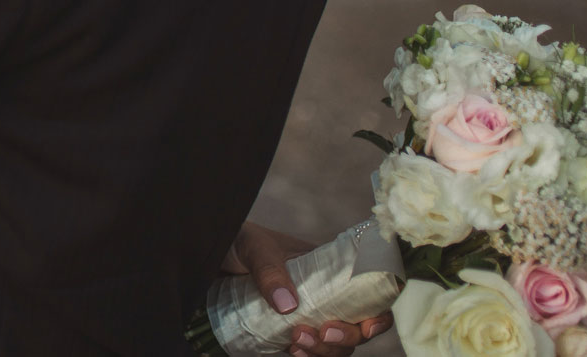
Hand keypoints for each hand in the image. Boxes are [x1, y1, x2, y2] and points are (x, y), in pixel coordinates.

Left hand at [226, 221, 392, 356]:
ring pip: (334, 345)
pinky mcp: (286, 331)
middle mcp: (323, 294)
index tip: (366, 326)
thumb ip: (269, 271)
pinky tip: (292, 352)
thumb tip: (289, 305)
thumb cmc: (236, 241)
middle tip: (320, 334)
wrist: (208, 253)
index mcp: (327, 268)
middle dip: (345, 338)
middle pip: (355, 327)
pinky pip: (309, 352)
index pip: (368, 293)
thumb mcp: (253, 247)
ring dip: (324, 351)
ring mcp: (306, 315)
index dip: (377, 314)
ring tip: (297, 344)